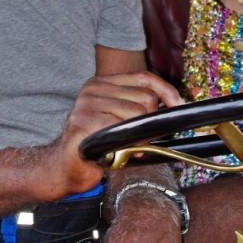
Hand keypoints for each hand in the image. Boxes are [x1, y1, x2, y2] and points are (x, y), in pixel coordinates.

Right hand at [48, 71, 181, 197]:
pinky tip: (117, 153)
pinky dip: (126, 145)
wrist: (64, 166)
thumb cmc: (96, 145)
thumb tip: (174, 105)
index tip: (178, 106)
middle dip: (151, 123)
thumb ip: (137, 106)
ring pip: (137, 115)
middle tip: (140, 140)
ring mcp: (86, 104)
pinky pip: (121, 130)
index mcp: (101, 83)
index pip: (144, 77)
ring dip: (139, 137)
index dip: (166, 91)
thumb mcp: (118, 118)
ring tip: (127, 148)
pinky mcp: (83, 123)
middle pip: (145, 98)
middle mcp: (92, 89)